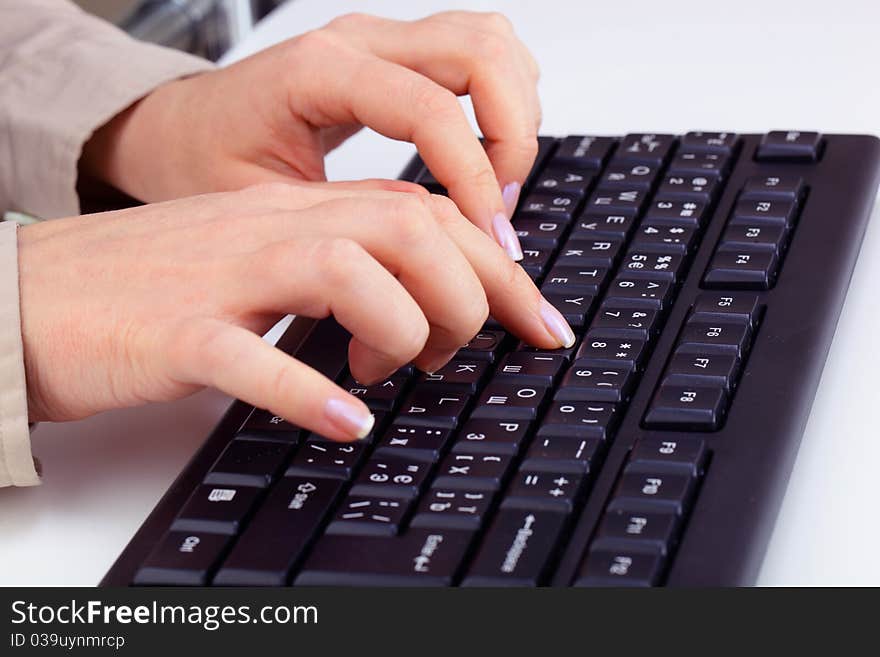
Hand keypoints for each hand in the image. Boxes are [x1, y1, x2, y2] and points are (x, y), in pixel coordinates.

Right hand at [18, 183, 572, 439]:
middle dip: (461, 299)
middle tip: (445, 356)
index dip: (503, 270)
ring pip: (345, 270)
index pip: (430, 216)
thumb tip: (428, 304)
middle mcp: (273, 230)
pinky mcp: (177, 333)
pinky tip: (345, 423)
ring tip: (380, 375)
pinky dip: (310, 391)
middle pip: (407, 229)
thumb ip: (345, 267)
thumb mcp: (265, 259)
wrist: (36, 293)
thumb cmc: (157, 285)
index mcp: (300, 212)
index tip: (544, 326)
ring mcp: (224, 277)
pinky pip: (251, 353)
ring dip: (396, 333)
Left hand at [80, 11, 540, 259]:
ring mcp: (380, 41)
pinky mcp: (395, 55)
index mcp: (317, 74)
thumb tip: (423, 263)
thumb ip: (344, 225)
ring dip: (515, 116)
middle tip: (499, 210)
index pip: (432, 110)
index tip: (489, 241)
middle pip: (482, 52)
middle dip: (512, 137)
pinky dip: (503, 103)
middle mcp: (357, 41)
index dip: (476, 178)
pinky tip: (484, 159)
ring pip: (491, 43)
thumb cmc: (205, 164)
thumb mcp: (261, 209)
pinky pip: (478, 54)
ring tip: (495, 189)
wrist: (180, 131)